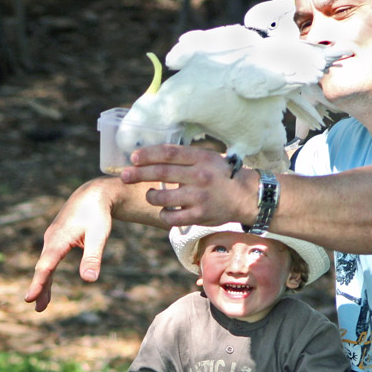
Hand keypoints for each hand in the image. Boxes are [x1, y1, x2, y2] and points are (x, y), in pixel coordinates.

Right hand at [25, 179, 114, 311]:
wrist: (93, 194)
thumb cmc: (97, 213)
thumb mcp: (99, 234)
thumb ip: (93, 256)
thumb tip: (89, 280)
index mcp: (59, 239)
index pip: (46, 266)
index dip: (39, 283)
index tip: (30, 298)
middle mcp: (51, 239)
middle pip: (43, 268)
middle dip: (39, 288)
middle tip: (37, 308)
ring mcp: (52, 239)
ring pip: (45, 265)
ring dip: (43, 284)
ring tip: (41, 305)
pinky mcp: (57, 239)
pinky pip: (49, 260)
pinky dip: (46, 274)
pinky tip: (47, 285)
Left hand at [120, 144, 256, 228]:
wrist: (246, 197)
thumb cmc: (223, 175)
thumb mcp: (209, 158)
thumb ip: (187, 157)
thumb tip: (156, 154)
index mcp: (201, 159)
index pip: (168, 153)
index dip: (148, 155)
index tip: (134, 157)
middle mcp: (199, 177)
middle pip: (161, 173)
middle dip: (138, 174)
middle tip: (125, 176)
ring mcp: (198, 198)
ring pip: (163, 198)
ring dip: (151, 196)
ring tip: (150, 194)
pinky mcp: (199, 216)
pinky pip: (172, 218)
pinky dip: (163, 214)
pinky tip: (164, 211)